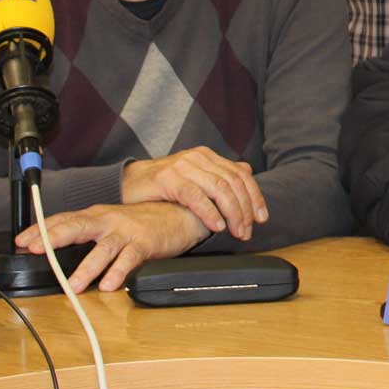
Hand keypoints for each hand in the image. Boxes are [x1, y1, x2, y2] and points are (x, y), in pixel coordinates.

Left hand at [15, 201, 205, 291]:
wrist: (179, 214)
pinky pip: (129, 259)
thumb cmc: (142, 222)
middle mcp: (108, 221)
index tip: (21, 241)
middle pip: (77, 226)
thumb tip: (56, 249)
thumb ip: (86, 234)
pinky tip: (109, 285)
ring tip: (73, 285)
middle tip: (35, 249)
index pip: (64, 219)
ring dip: (86, 268)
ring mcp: (126, 232)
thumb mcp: (110, 223)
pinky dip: (118, 272)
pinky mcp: (145, 243)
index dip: (41, 229)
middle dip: (54, 238)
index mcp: (97, 216)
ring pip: (102, 249)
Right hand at [122, 146, 266, 240]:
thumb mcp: (193, 178)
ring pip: (218, 189)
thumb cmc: (161, 186)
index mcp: (207, 156)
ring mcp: (182, 166)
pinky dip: (210, 212)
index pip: (240, 174)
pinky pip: (195, 196)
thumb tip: (246, 169)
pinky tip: (217, 226)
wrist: (126, 184)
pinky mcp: (167, 179)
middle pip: (233, 183)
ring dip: (232, 213)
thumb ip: (219, 174)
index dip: (255, 197)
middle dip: (245, 209)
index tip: (262, 218)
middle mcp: (197, 158)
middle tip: (248, 231)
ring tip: (236, 232)